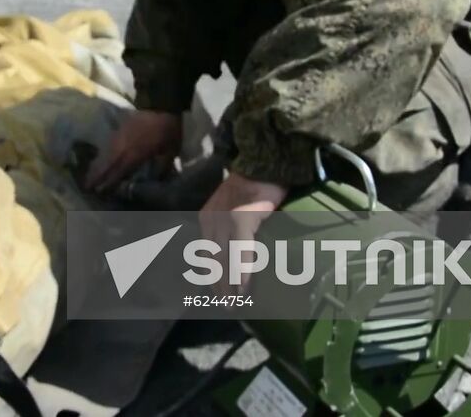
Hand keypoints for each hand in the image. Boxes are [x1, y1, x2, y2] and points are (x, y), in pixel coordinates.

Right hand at [84, 110, 180, 193]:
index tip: (99, 192)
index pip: (119, 171)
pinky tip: (100, 159)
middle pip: (107, 164)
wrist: (161, 105)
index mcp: (135, 154)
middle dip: (96, 176)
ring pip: (105, 155)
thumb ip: (161, 167)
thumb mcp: (170, 151)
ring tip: (89, 176)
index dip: (109, 182)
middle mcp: (123, 148)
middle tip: (86, 186)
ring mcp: (119, 138)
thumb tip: (155, 180)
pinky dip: (103, 154)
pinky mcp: (119, 130)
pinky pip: (108, 146)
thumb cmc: (167, 130)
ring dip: (97, 166)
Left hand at [199, 173, 288, 294]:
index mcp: (207, 219)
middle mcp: (212, 221)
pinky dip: (241, 270)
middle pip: (212, 260)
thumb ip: (232, 227)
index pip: (205, 253)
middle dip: (218, 285)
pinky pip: (241, 250)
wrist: (264, 163)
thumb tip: (239, 253)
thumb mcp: (233, 206)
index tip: (217, 294)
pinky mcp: (242, 219)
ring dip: (228, 284)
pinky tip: (243, 286)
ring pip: (224, 258)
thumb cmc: (254, 186)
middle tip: (226, 306)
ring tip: (234, 303)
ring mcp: (225, 220)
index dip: (211, 276)